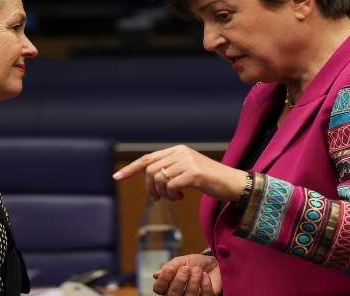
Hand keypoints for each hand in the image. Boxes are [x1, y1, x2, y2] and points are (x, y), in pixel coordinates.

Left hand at [112, 145, 246, 201]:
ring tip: (174, 198)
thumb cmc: (210, 180)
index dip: (130, 168)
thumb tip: (151, 180)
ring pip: (159, 179)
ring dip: (162, 193)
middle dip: (150, 188)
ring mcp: (187, 162)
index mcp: (178, 150)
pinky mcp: (194, 173)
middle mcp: (181, 153)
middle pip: (150, 170)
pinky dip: (172, 195)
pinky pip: (171, 186)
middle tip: (158, 198)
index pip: (148, 158)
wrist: (233, 184)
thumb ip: (171, 170)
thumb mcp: (187, 171)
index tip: (116, 177)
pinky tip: (181, 198)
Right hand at [152, 254, 220, 295]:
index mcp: (169, 286)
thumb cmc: (194, 263)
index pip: (159, 288)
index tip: (170, 268)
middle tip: (186, 268)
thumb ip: (169, 267)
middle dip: (179, 280)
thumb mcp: (181, 261)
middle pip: (172, 295)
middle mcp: (178, 295)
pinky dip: (205, 284)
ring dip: (193, 281)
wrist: (213, 264)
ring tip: (198, 270)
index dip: (164, 279)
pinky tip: (205, 276)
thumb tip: (156, 275)